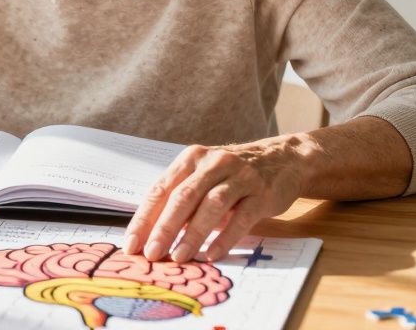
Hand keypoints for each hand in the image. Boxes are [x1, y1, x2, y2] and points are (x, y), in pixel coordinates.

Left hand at [123, 139, 305, 262]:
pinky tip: (212, 254)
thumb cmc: (233, 175)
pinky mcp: (262, 193)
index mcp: (191, 158)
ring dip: (192, 234)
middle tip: (151, 254)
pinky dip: (225, 237)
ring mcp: (240, 177)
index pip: (160, 189)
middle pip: (183, 197)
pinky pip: (241, 218)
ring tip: (178, 257)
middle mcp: (213, 163)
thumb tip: (152, 236)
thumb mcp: (204, 178)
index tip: (131, 244)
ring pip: (211, 205)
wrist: (284, 159)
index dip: (144, 218)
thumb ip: (182, 201)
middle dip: (164, 228)